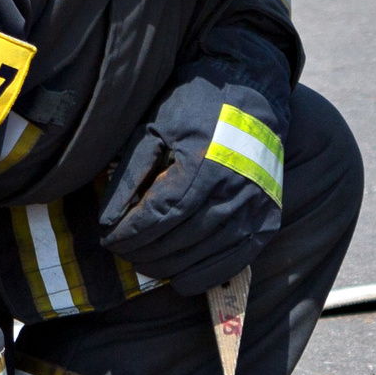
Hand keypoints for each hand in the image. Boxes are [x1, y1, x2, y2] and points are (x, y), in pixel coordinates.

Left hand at [97, 50, 289, 295]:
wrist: (251, 94)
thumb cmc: (196, 107)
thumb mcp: (155, 127)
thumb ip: (131, 173)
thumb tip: (107, 220)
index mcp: (202, 163)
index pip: (159, 214)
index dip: (130, 233)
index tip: (109, 239)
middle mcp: (232, 189)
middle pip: (179, 238)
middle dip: (144, 251)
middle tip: (122, 252)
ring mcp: (253, 207)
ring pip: (204, 253)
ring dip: (168, 266)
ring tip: (144, 264)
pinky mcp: (267, 219)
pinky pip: (235, 260)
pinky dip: (205, 276)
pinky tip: (180, 280)